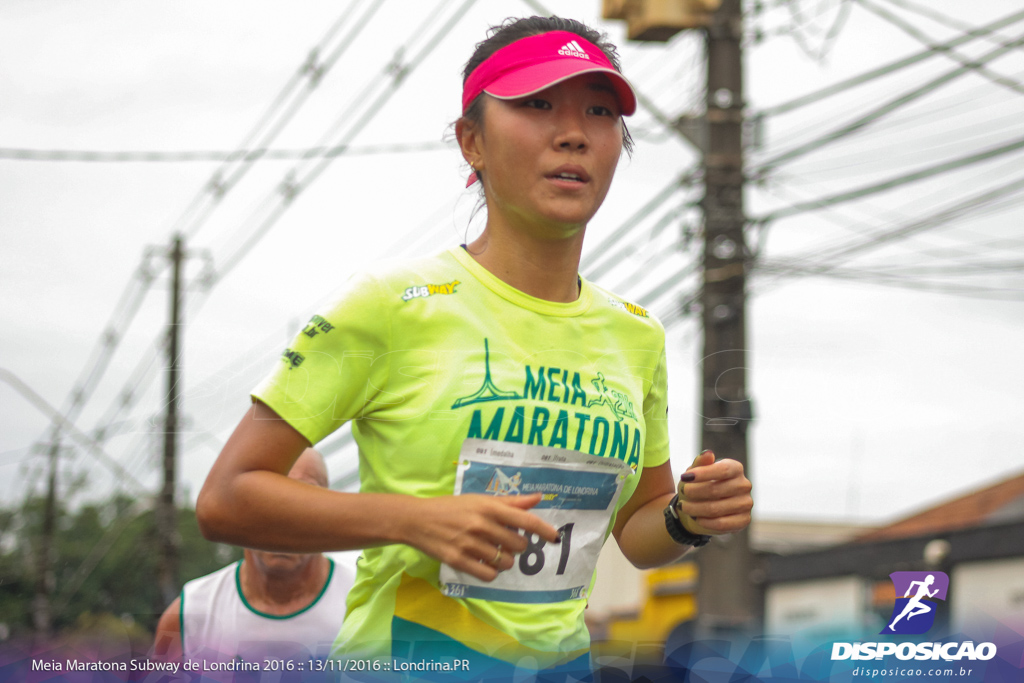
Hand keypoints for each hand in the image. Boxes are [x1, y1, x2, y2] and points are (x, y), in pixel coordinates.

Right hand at [403, 493, 559, 581]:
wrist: (417, 520)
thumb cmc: (452, 508)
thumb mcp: (479, 500)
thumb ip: (509, 502)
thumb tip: (538, 498)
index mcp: (488, 507)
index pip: (524, 520)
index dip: (543, 530)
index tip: (554, 538)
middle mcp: (481, 524)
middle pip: (518, 545)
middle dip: (517, 546)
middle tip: (506, 542)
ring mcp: (470, 544)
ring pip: (505, 562)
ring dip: (504, 561)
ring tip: (493, 553)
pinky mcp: (458, 561)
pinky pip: (488, 575)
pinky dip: (491, 572)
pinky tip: (484, 563)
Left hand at [676, 450, 751, 535]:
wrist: (699, 509)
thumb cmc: (697, 486)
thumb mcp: (694, 473)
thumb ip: (700, 463)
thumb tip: (708, 453)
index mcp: (735, 468)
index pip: (723, 470)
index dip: (703, 474)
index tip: (685, 477)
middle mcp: (744, 485)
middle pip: (716, 490)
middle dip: (694, 492)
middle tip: (682, 493)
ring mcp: (746, 503)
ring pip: (716, 508)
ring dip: (695, 509)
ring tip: (684, 507)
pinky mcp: (744, 520)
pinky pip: (722, 524)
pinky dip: (705, 522)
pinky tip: (696, 518)